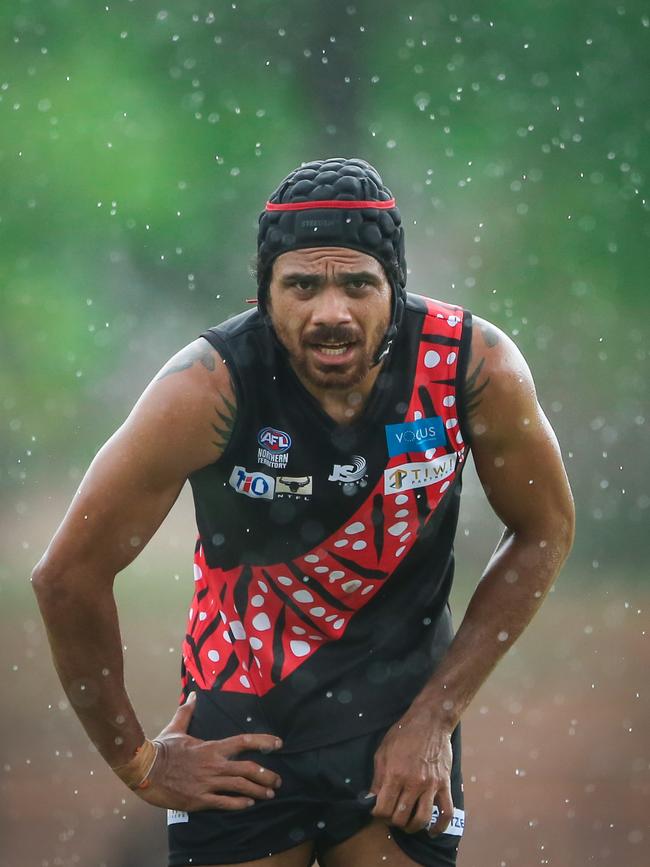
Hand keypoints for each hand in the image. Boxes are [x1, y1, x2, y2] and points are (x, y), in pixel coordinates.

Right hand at [137, 692, 282, 810]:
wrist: (145, 770)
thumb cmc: (161, 748)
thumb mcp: (176, 727)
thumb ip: (188, 711)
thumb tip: (193, 695)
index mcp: (212, 747)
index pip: (244, 742)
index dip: (264, 742)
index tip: (279, 744)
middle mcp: (214, 765)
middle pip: (248, 769)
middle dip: (267, 776)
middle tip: (277, 781)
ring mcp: (207, 783)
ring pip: (240, 787)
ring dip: (258, 791)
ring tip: (269, 794)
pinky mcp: (199, 800)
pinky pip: (224, 803)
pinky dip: (239, 804)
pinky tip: (248, 804)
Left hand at [370, 710, 452, 834]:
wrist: (430, 722)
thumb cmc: (403, 734)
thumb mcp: (383, 752)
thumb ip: (377, 778)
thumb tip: (370, 799)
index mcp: (395, 774)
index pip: (383, 808)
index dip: (377, 815)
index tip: (377, 811)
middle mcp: (413, 783)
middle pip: (401, 817)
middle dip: (392, 821)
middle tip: (391, 817)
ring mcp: (431, 785)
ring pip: (422, 819)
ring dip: (412, 827)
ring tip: (407, 825)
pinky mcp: (445, 784)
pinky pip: (446, 812)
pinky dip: (440, 827)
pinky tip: (431, 832)